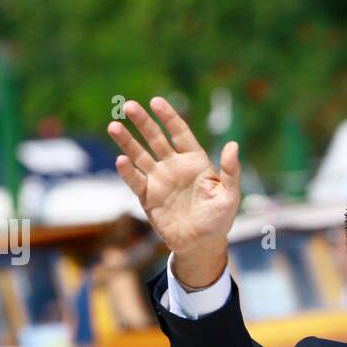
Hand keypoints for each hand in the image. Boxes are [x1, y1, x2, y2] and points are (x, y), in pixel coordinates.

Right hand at [107, 97, 239, 283]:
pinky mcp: (147, 197)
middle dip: (143, 122)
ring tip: (114, 126)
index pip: (179, 133)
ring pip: (140, 156)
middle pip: (155, 139)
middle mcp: (174, 166)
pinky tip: (121, 160)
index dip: (168, 117)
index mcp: (194, 161)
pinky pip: (135, 181)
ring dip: (127, 142)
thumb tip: (233, 145)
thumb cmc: (219, 219)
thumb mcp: (229, 196)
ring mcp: (159, 180)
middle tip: (129, 106)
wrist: (201, 245)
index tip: (156, 102)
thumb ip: (231, 171)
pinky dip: (127, 171)